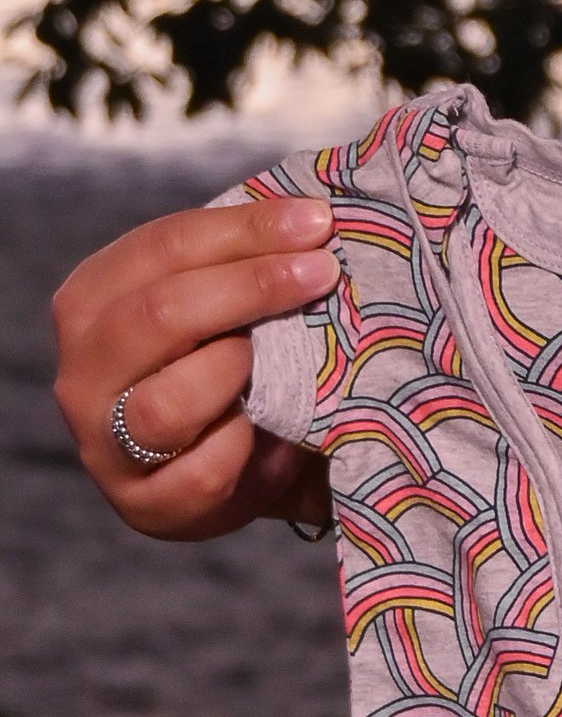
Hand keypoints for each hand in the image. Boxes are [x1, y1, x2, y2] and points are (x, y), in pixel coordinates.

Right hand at [52, 195, 338, 541]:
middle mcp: (83, 371)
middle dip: (251, 287)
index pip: (163, 247)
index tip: (317, 222)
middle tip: (323, 273)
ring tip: (278, 361)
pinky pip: (204, 469)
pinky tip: (278, 429)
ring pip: (169, 403)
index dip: (245, 230)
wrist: (251, 461)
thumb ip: (248, 258)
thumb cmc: (238, 359)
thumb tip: (312, 213)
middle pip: (161, 315)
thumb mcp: (231, 301)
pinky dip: (251, 445)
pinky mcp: (144, 504)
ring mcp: (104, 443)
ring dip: (238, 374)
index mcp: (93, 299)